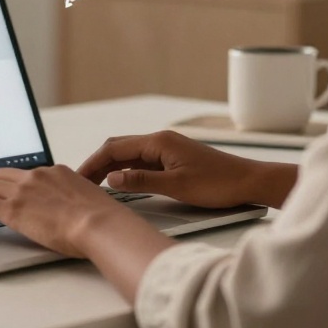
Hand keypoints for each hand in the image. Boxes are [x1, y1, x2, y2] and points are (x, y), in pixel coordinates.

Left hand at [0, 165, 146, 257]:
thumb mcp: (88, 200)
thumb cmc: (102, 220)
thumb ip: (74, 200)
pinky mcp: (12, 209)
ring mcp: (22, 191)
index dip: (6, 183)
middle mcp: (36, 176)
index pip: (22, 173)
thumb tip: (72, 210)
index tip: (0, 191)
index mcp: (54, 172)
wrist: (100, 224)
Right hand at [78, 130, 293, 208]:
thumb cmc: (218, 183)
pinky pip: (142, 161)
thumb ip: (142, 181)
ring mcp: (167, 149)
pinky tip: (121, 183)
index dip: (93, 162)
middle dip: (97, 163)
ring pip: (130, 154)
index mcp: (159, 142)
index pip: (114, 148)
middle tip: (81, 182)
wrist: (249, 182)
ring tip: (95, 185)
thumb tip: (112, 177)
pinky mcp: (174, 159)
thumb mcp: (177, 186)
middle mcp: (161, 140)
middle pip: (119, 147)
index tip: (78, 178)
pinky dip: (126, 170)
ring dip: (111, 167)